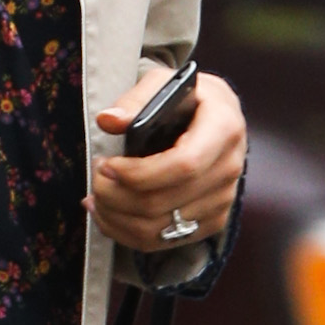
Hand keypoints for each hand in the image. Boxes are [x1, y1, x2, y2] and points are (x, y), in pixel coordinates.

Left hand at [88, 68, 245, 253]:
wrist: (215, 116)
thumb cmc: (186, 97)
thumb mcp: (163, 83)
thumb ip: (135, 100)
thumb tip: (108, 121)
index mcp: (223, 129)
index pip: (184, 165)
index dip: (139, 173)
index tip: (107, 164)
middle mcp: (230, 168)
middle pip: (165, 202)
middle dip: (117, 195)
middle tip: (95, 175)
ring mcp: (224, 199)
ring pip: (160, 228)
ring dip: (116, 217)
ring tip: (95, 195)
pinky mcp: (212, 221)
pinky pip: (165, 241)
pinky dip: (126, 233)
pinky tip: (107, 213)